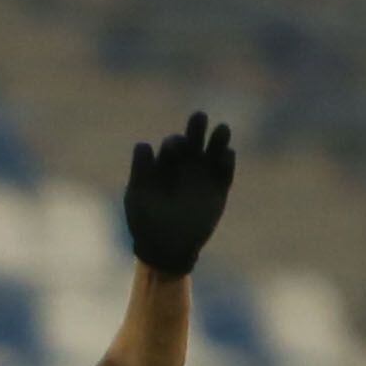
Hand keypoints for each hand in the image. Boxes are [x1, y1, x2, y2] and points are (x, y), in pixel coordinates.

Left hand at [123, 112, 235, 277]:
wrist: (165, 248)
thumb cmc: (145, 221)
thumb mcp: (138, 196)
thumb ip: (140, 170)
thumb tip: (144, 144)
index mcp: (165, 162)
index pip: (172, 144)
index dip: (173, 145)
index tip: (174, 150)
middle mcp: (186, 163)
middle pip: (194, 137)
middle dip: (197, 126)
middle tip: (199, 117)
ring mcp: (204, 174)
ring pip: (214, 148)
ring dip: (219, 136)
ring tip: (221, 129)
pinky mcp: (219, 187)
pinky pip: (226, 170)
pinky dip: (227, 160)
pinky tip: (226, 155)